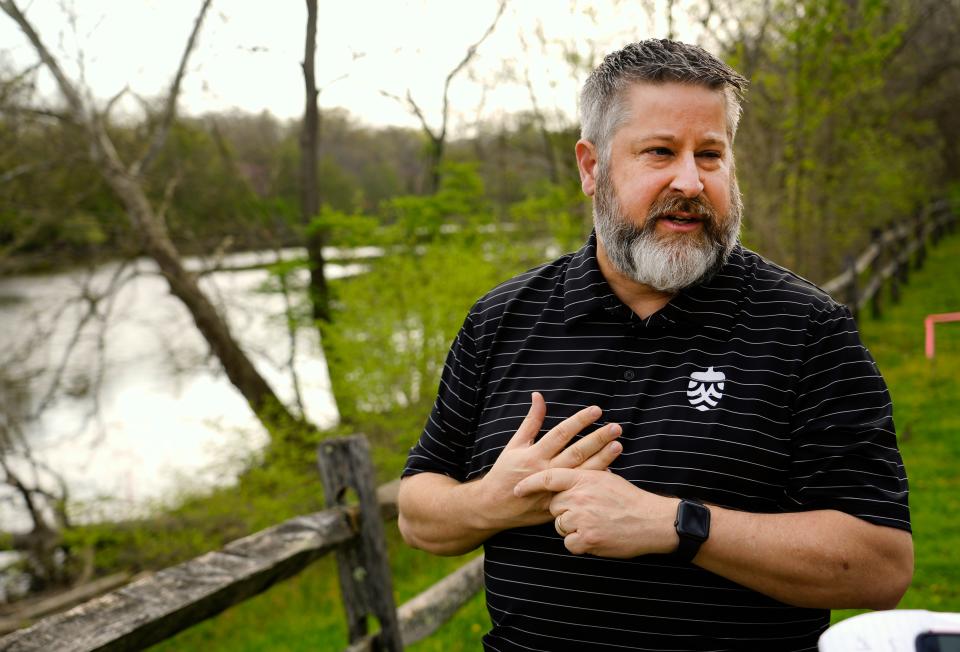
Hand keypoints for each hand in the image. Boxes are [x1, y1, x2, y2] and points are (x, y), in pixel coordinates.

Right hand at [474, 392, 621, 531]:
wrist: (493, 507)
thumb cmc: (504, 473)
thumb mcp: (514, 445)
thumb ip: (531, 421)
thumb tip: (538, 396)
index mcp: (534, 455)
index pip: (561, 434)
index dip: (579, 421)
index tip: (597, 411)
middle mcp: (545, 471)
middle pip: (576, 452)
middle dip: (597, 439)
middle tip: (616, 428)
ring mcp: (553, 490)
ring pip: (581, 473)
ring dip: (601, 459)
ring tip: (617, 446)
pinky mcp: (557, 504)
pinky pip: (579, 491)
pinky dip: (593, 482)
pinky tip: (610, 472)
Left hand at [514, 468, 677, 557]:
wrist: (652, 521)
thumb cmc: (629, 499)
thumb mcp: (606, 478)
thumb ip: (585, 475)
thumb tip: (570, 473)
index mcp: (584, 477)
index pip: (548, 478)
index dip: (530, 484)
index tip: (516, 490)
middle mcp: (580, 496)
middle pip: (554, 506)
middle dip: (564, 511)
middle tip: (585, 513)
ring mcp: (582, 518)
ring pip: (561, 525)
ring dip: (572, 528)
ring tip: (595, 525)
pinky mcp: (587, 539)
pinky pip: (570, 543)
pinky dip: (579, 544)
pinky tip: (595, 538)